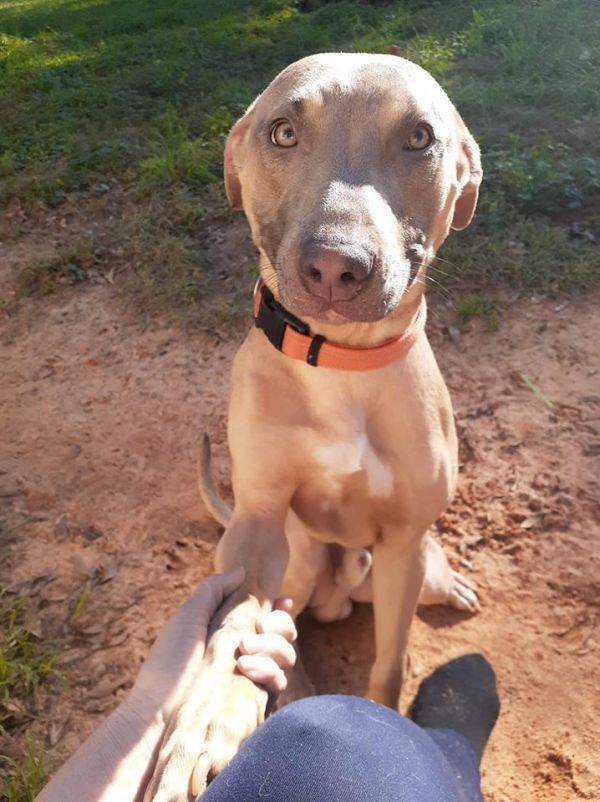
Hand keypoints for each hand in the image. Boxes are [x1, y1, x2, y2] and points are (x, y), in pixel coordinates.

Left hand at [36, 570, 296, 801]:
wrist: (157, 710)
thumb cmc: (169, 662)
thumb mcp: (189, 615)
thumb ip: (214, 589)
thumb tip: (242, 571)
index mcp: (234, 633)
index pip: (270, 618)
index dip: (281, 609)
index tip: (283, 601)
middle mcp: (248, 655)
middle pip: (285, 635)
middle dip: (280, 624)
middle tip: (260, 624)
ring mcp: (253, 680)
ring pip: (287, 657)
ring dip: (273, 646)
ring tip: (243, 649)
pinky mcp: (255, 703)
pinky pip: (279, 683)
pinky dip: (269, 670)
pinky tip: (244, 668)